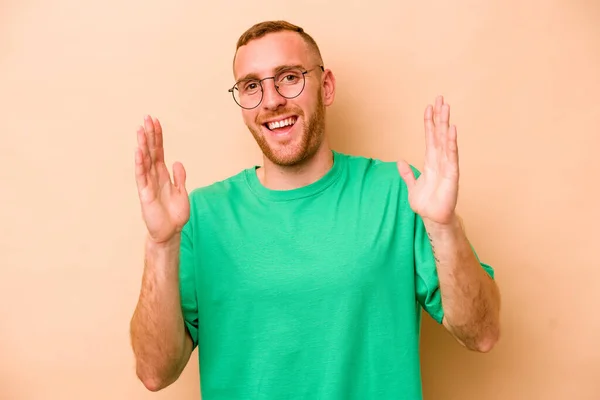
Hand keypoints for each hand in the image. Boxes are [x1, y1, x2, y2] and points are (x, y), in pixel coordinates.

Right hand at [135, 115, 189, 243]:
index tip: (155, 121)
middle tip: (146, 118)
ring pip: (144, 161)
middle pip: (151, 152)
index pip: (159, 151)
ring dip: (142, 145)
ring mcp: (148, 184)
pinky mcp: (145, 194)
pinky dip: (140, 164)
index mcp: (163, 174)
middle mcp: (154, 176)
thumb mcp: (182, 193)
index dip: (158, 137)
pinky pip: (141, 176)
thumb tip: (177, 162)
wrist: (170, 232)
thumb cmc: (175, 214)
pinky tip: (138, 151)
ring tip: (140, 130)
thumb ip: (180, 177)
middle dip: (149, 135)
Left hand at [397, 95, 458, 225]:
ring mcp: (447, 166)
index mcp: (431, 161)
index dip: (429, 122)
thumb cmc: (426, 203)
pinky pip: (452, 156)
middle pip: (439, 134)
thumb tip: (400, 161)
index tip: (429, 106)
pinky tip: (452, 130)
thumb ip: (407, 173)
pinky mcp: (452, 175)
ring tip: (446, 108)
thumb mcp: (412, 186)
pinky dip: (451, 143)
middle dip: (439, 116)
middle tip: (440, 98)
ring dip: (445, 124)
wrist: (433, 219)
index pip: (430, 137)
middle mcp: (440, 160)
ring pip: (446, 140)